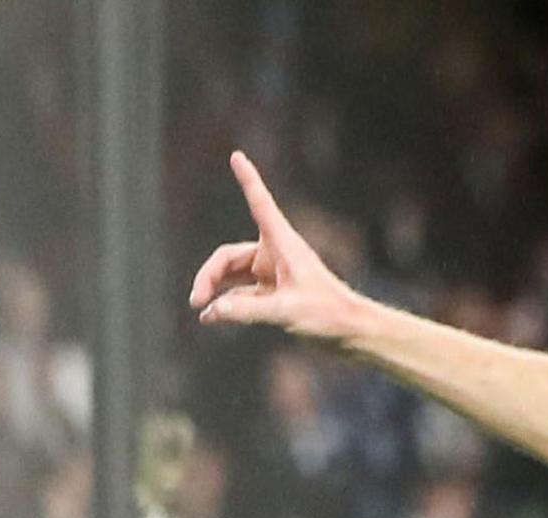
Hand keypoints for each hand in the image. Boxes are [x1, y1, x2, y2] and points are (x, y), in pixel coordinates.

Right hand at [192, 152, 365, 342]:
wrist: (350, 332)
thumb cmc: (328, 314)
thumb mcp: (286, 311)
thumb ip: (248, 311)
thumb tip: (212, 311)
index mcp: (282, 244)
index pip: (260, 204)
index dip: (248, 179)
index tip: (237, 155)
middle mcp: (274, 254)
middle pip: (228, 257)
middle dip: (210, 275)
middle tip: (196, 299)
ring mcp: (271, 274)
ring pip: (232, 276)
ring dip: (215, 290)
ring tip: (201, 309)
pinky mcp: (272, 294)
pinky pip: (241, 295)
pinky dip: (227, 305)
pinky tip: (211, 318)